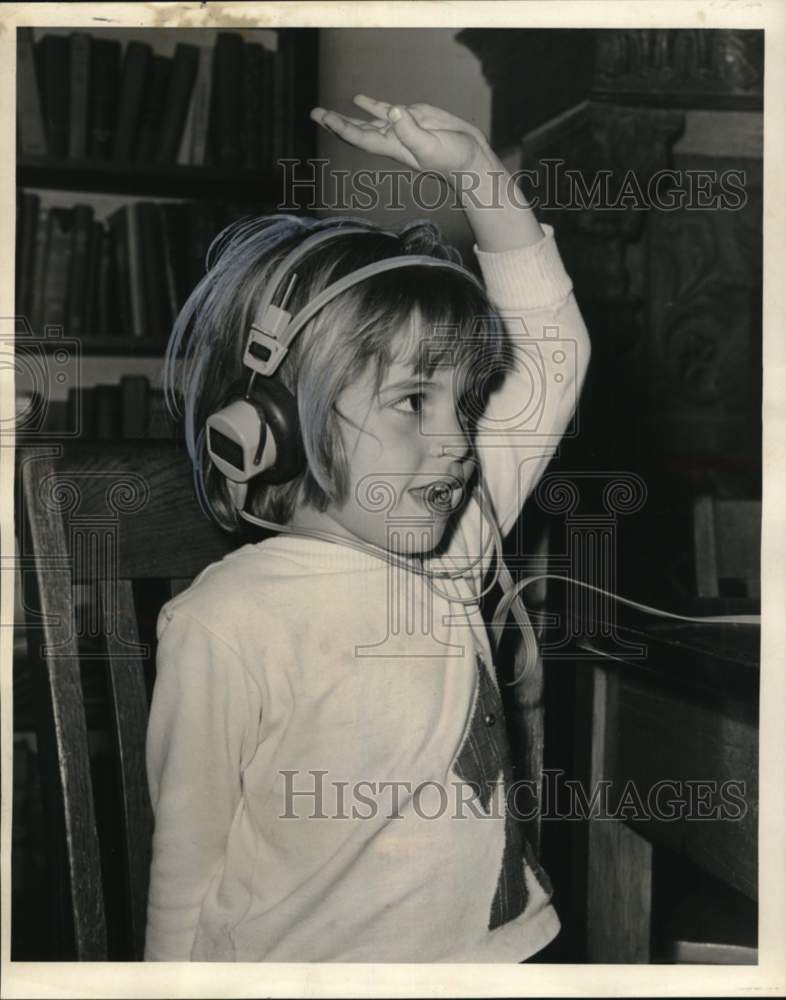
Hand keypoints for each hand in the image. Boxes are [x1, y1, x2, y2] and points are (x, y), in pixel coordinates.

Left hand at [310, 94, 492, 181]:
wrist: (469, 158)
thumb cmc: (452, 159)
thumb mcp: (431, 146)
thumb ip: (411, 130)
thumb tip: (394, 111)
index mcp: (393, 147)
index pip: (361, 137)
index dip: (343, 128)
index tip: (327, 118)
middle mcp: (391, 138)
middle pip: (357, 131)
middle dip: (335, 123)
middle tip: (315, 114)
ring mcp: (400, 128)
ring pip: (367, 122)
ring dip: (347, 117)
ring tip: (325, 113)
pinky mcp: (411, 118)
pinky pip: (386, 111)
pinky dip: (372, 106)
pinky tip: (359, 100)